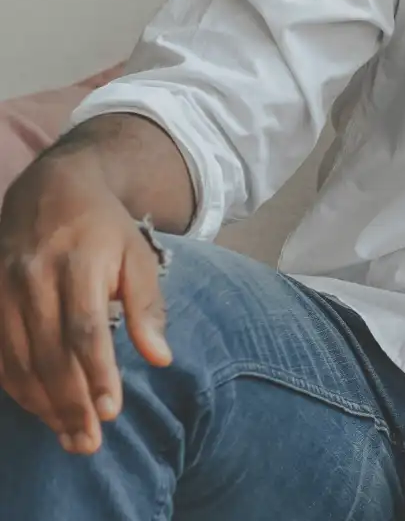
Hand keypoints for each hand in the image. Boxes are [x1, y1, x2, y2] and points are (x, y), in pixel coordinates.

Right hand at [0, 154, 171, 454]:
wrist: (50, 190)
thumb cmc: (104, 229)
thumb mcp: (138, 255)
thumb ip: (147, 306)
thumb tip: (161, 358)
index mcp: (78, 264)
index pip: (84, 330)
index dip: (95, 374)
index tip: (111, 412)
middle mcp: (33, 277)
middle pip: (48, 353)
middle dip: (68, 402)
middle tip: (88, 443)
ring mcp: (3, 288)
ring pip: (16, 359)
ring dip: (41, 403)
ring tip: (67, 436)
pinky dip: (15, 385)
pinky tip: (38, 408)